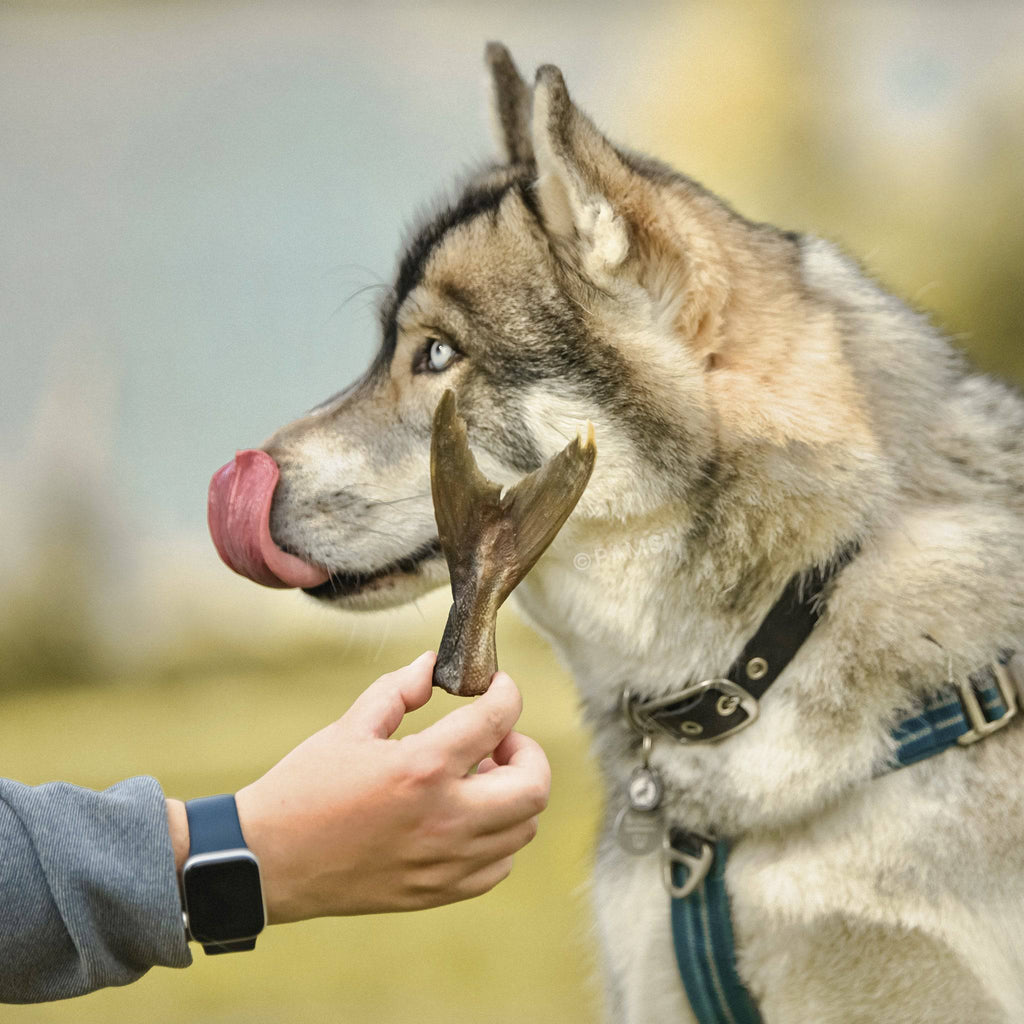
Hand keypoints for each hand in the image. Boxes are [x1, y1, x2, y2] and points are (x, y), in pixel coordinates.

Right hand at [170, 652, 549, 922]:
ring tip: (475, 778)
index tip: (497, 688)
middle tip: (496, 740)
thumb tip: (434, 667)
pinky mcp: (437, 892)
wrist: (268, 861)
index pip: (498, 719)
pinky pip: (498, 865)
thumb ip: (399, 689)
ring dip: (511, 794)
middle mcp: (445, 818)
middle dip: (525, 751)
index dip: (507, 694)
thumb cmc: (305, 787)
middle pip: (534, 786)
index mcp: (423, 767)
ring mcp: (445, 862)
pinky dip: (497, 836)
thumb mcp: (350, 725)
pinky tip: (465, 817)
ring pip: (522, 828)